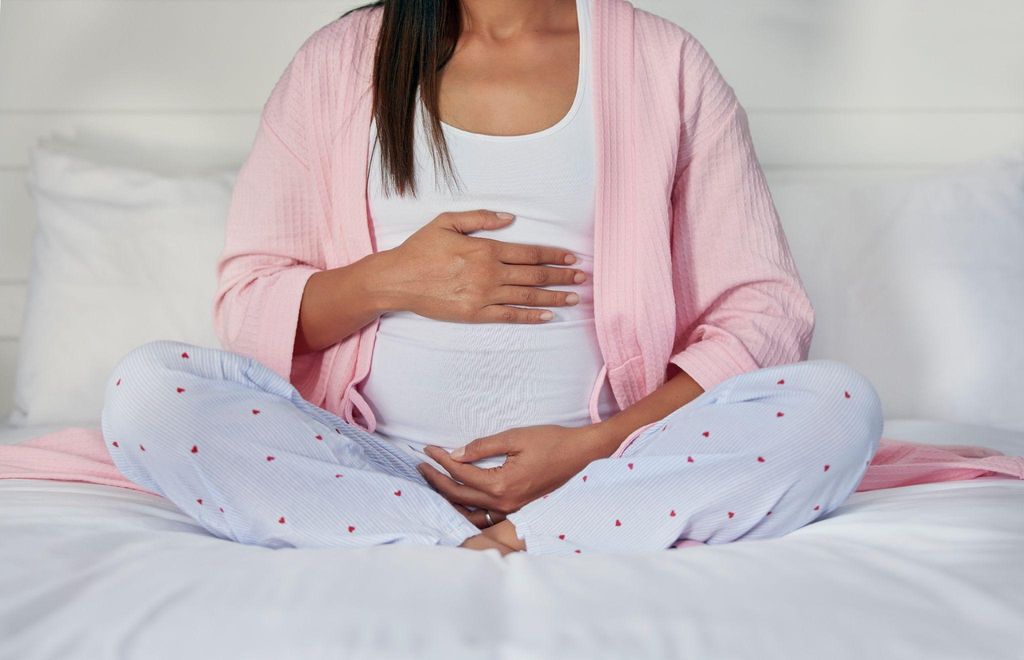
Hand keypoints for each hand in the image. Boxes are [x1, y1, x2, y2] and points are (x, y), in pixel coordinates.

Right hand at [372, 209, 587, 323]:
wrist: (398, 279)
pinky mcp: (475, 314)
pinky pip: (509, 316)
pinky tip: (548, 316)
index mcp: (485, 249)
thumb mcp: (447, 222)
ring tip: (574, 298)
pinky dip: (531, 316)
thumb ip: (480, 218)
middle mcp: (489, 273)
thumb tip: (510, 218)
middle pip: (535, 275)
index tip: (572, 256)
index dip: (553, 255)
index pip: (529, 253)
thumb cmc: (421, 248)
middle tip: (582, 278)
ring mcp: (483, 296)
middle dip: (562, 276)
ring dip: (554, 297)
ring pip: (527, 297)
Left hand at [417, 424, 608, 526]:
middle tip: (421, 465)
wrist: (582, 455)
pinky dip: (466, 508)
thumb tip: (455, 454)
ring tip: (432, 482)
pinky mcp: (516, 509)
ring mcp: (511, 509)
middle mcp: (505, 502)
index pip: (462, 473)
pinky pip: (483, 515)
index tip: (428, 448)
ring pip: (469, 510)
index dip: (441, 459)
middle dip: (436, 479)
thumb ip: (483, 446)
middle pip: (459, 495)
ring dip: (447, 497)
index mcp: (503, 484)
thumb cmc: (552, 442)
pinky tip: (456, 498)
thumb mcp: (516, 437)